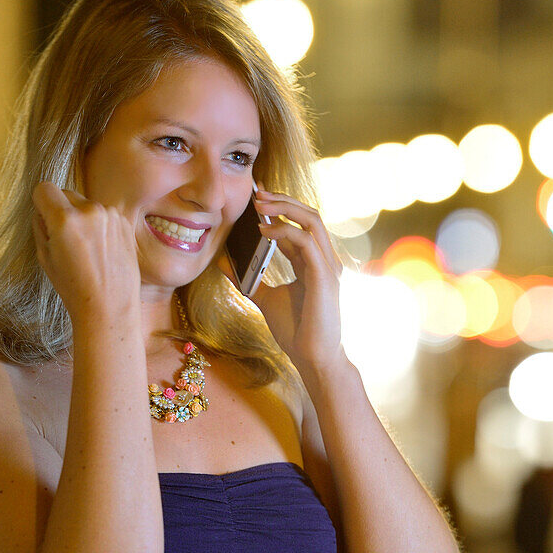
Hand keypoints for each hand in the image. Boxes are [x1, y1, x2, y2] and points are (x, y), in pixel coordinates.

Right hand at [31, 182, 140, 323]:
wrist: (109, 306)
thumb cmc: (73, 287)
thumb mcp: (44, 257)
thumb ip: (40, 225)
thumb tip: (43, 208)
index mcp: (65, 219)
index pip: (44, 188)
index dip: (41, 203)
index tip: (44, 217)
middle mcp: (90, 211)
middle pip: (66, 194)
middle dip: (62, 210)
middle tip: (65, 239)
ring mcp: (111, 215)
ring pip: (86, 204)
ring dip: (82, 218)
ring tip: (86, 249)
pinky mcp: (124, 222)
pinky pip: (103, 215)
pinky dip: (99, 225)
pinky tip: (101, 250)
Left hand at [244, 189, 344, 371]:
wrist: (313, 358)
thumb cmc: (297, 332)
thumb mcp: (265, 298)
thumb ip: (249, 279)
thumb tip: (224, 262)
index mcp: (315, 263)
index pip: (300, 225)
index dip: (280, 208)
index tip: (256, 197)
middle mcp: (325, 260)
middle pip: (309, 215)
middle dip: (282, 201)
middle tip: (256, 194)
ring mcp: (328, 266)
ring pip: (312, 220)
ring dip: (284, 208)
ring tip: (259, 206)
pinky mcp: (324, 276)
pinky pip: (305, 241)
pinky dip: (283, 232)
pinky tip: (262, 231)